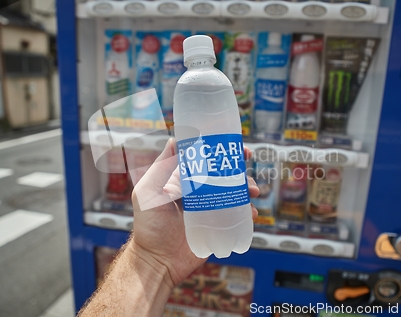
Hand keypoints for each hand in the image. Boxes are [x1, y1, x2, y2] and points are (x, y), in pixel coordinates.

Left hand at [131, 138, 258, 288]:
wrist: (158, 261)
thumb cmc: (149, 226)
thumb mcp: (148, 192)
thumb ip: (159, 168)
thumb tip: (174, 140)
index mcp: (183, 180)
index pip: (204, 159)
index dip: (218, 150)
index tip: (231, 143)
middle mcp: (198, 192)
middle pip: (222, 173)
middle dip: (238, 164)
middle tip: (248, 160)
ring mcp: (210, 208)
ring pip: (233, 191)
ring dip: (246, 186)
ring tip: (252, 190)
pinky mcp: (218, 226)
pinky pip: (237, 214)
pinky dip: (247, 210)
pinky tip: (250, 211)